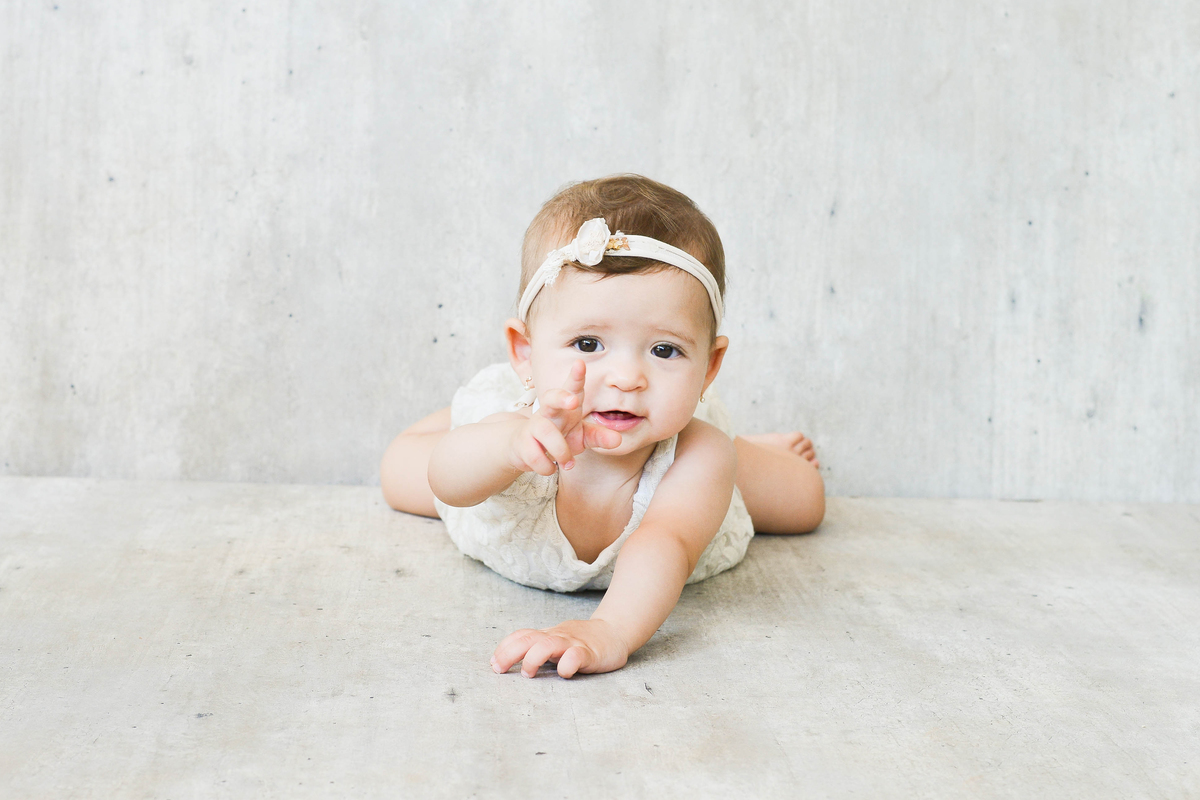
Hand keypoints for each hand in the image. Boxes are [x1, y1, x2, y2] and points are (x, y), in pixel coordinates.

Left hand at [491, 619, 630, 677]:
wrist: (615, 632)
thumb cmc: (582, 641)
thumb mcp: (557, 640)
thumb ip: (538, 648)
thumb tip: (510, 660)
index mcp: (548, 636)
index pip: (521, 635)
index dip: (504, 648)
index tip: (493, 664)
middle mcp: (557, 638)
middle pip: (528, 639)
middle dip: (509, 653)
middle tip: (499, 669)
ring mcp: (573, 644)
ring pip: (547, 645)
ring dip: (533, 658)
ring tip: (528, 673)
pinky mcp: (590, 654)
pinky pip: (575, 657)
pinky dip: (566, 666)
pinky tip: (564, 673)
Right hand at [507, 360, 621, 475]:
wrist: (524, 449)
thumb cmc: (558, 437)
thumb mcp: (581, 437)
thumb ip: (599, 436)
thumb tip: (618, 439)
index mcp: (565, 407)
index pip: (571, 388)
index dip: (576, 376)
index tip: (580, 363)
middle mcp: (549, 412)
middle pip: (551, 397)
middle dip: (562, 397)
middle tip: (574, 401)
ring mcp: (534, 426)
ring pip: (546, 432)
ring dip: (560, 450)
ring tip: (569, 463)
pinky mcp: (523, 443)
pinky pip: (535, 455)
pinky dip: (546, 466)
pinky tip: (550, 468)